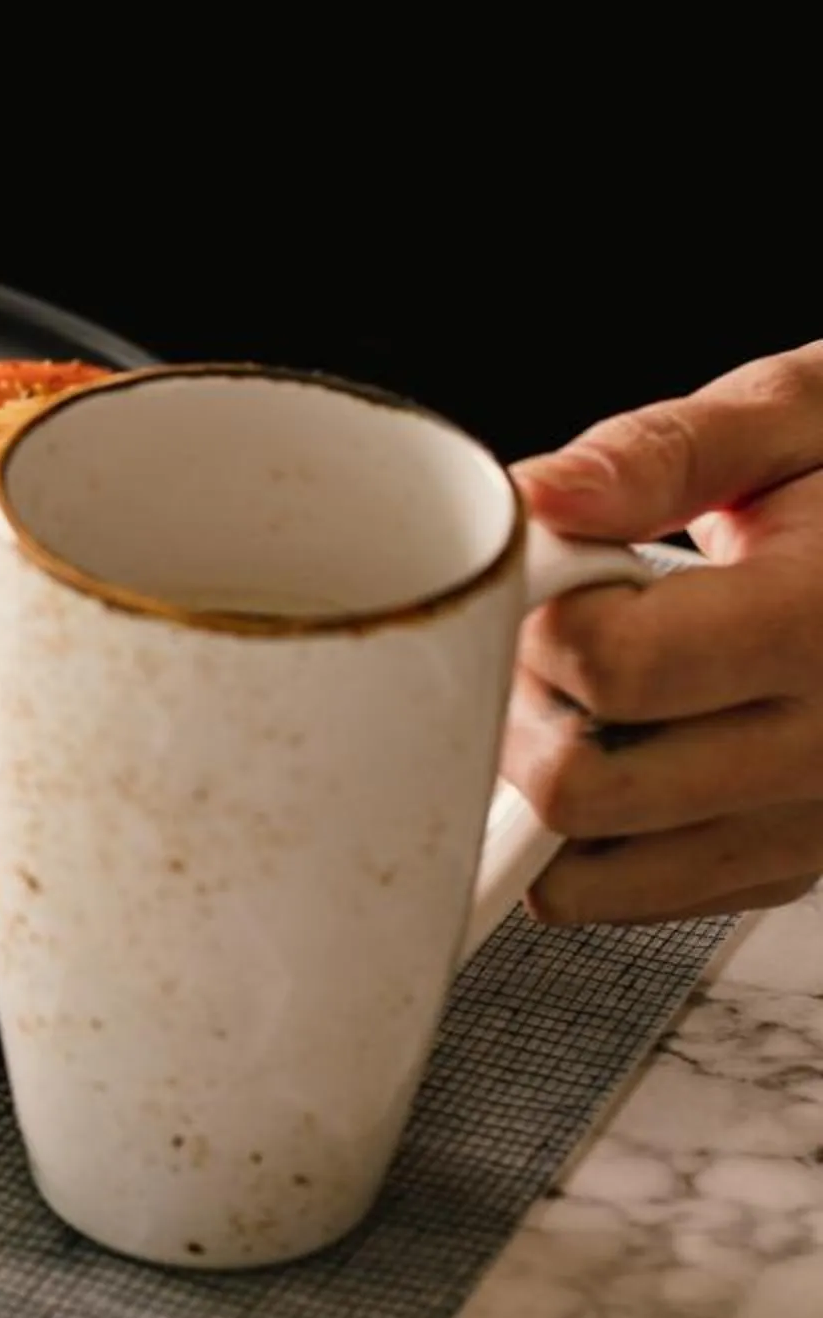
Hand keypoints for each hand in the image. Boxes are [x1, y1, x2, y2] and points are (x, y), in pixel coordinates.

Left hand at [504, 345, 822, 923]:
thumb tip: (541, 499)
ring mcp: (819, 825)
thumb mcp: (793, 420)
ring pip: (590, 869)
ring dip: (550, 773)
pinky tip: (626, 741)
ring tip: (590, 686)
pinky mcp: (797, 866)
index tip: (549, 572)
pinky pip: (632, 897)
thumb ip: (657, 454)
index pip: (615, 665)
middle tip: (552, 631)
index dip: (540, 614)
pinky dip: (593, 832)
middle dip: (525, 702)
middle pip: (583, 786)